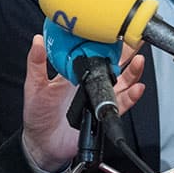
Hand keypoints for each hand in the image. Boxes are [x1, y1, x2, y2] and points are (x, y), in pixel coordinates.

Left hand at [21, 35, 145, 172]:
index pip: (95, 52)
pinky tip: (136, 88)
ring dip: (133, 71)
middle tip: (136, 38)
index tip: (113, 28)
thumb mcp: (35, 85)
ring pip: (123, 82)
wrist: (43, 143)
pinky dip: (131, 96)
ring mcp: (99, 98)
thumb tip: (37, 41)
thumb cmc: (38, 114)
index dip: (106, 41)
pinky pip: (121, 104)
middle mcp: (91, 83)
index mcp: (76, 72)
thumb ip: (37, 63)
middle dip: (128, 51)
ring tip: (138, 61)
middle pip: (115, 64)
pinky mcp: (104, 114)